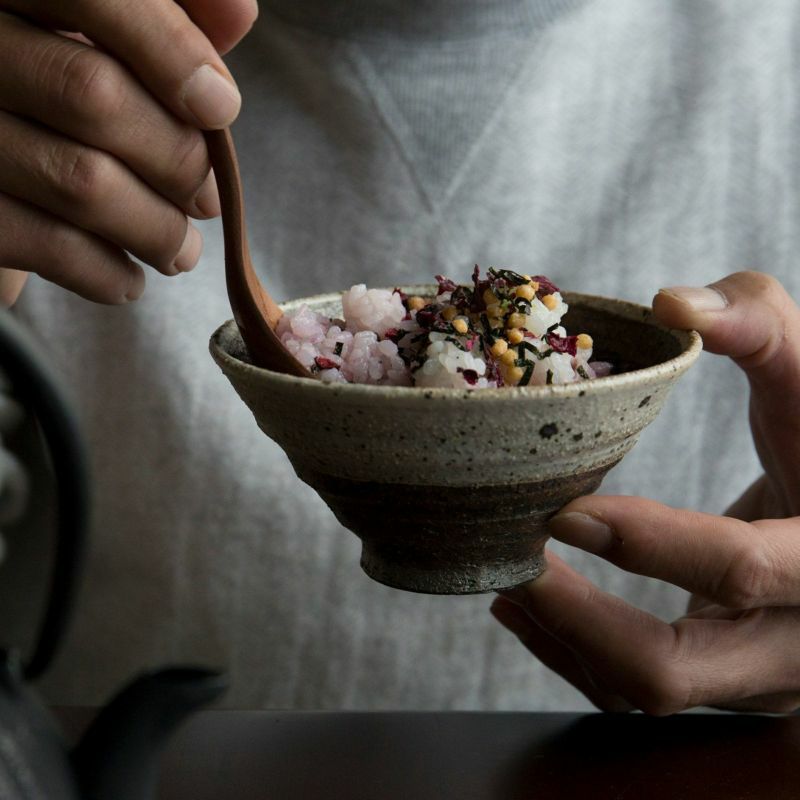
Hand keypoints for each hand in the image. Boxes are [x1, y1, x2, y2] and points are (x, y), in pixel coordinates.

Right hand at [0, 0, 257, 304]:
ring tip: (180, 250)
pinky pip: (46, 245)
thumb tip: (239, 13)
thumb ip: (168, 18)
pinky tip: (129, 280)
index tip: (222, 109)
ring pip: (81, 180)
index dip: (170, 50)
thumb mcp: (108, 44)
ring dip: (156, 229)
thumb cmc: (57, 98)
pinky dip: (107, 273)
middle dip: (177, 160)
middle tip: (208, 201)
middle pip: (93, 95)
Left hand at [491, 271, 799, 714]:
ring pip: (643, 691)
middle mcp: (796, 641)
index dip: (653, 543)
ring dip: (564, 641)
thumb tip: (672, 302)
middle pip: (675, 670)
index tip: (567, 510)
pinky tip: (524, 608)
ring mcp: (757, 673)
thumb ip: (761, 326)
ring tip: (505, 583)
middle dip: (579, 621)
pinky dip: (573, 654)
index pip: (743, 571)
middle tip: (519, 563)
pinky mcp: (722, 676)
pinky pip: (637, 689)